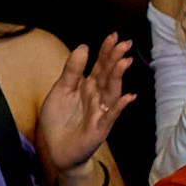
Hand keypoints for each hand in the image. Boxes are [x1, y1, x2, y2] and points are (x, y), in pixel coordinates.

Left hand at [36, 35, 137, 176]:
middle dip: (116, 59)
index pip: (100, 65)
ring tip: (125, 62)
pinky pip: (111, 116)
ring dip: (119, 77)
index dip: (106, 51)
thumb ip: (72, 71)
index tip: (113, 36)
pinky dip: (119, 107)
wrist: (57, 149)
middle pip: (108, 75)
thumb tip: (83, 47)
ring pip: (112, 92)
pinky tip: (127, 97)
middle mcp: (98, 97)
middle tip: (125, 43)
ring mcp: (102, 112)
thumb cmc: (60, 120)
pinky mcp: (100, 128)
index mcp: (88, 86)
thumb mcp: (60, 90)